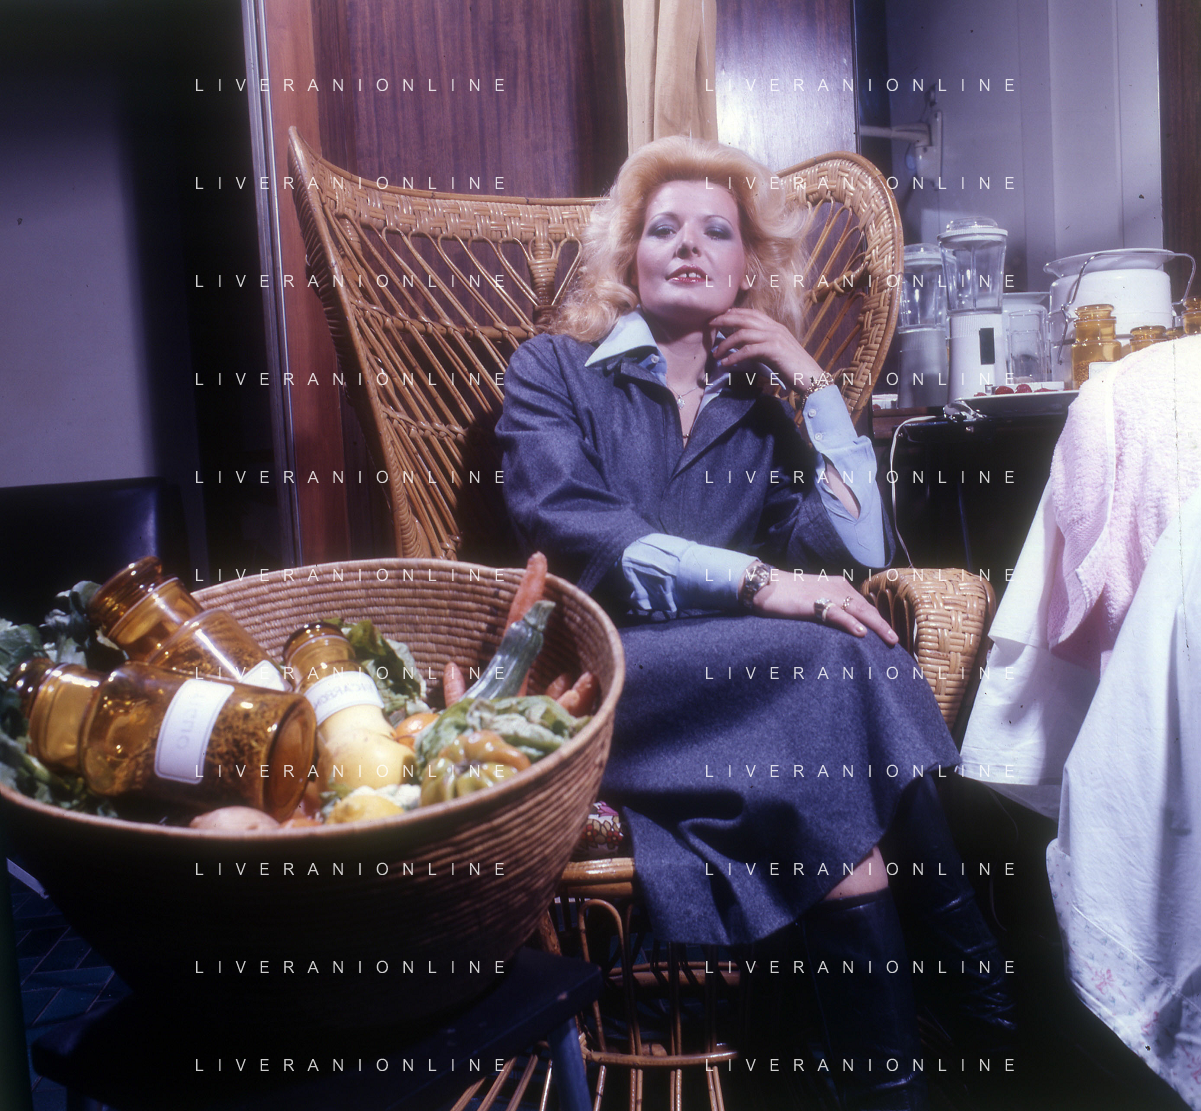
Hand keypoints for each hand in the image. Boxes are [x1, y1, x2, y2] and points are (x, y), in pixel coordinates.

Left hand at [708, 307, 822, 390]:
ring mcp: (775, 337)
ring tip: (715, 353)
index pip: (751, 313)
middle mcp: (774, 328)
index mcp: (775, 326)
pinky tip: (726, 363)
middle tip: (709, 325)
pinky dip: (734, 356)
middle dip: (724, 320)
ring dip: (726, 343)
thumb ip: (760, 347)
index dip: (733, 313)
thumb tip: (741, 348)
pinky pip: (748, 350)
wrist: (811, 377)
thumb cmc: (793, 368)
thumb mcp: (774, 353)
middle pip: (744, 318)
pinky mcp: (774, 350)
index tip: (718, 318)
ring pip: (743, 333)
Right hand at [751, 575, 898, 643]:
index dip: (877, 620)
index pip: (864, 605)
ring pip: (858, 611)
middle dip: (882, 625)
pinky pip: (837, 614)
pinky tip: (861, 633)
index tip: (887, 635)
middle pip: (866, 608)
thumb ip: (830, 608)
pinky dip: (850, 623)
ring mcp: (827, 594)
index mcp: (839, 586)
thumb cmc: (787, 595)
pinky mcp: (814, 602)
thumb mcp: (815, 598)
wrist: (765, 585)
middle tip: (895, 640)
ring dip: (876, 626)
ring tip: (889, 639)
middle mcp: (838, 587)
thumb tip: (844, 625)